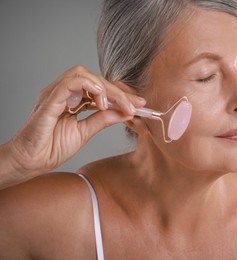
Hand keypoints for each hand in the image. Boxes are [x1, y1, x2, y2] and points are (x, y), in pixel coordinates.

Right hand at [0, 65, 144, 187]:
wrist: (29, 162)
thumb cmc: (51, 147)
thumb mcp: (85, 132)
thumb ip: (102, 120)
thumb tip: (123, 112)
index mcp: (72, 100)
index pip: (99, 88)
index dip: (120, 94)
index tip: (139, 104)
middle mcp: (64, 93)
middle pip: (95, 79)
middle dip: (118, 91)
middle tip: (136, 105)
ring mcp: (55, 95)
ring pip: (83, 75)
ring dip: (105, 88)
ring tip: (115, 105)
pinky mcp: (48, 101)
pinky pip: (69, 83)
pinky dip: (88, 86)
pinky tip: (100, 100)